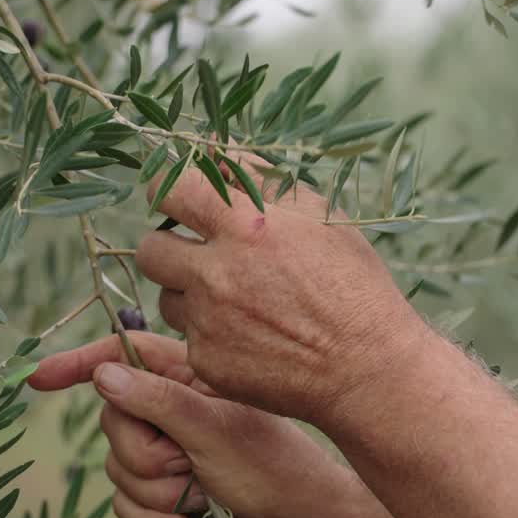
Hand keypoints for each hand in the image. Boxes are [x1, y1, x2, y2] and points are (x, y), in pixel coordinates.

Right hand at [29, 332, 440, 517]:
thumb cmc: (270, 461)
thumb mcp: (212, 426)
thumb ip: (156, 399)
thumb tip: (103, 375)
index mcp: (182, 373)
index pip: (118, 356)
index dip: (76, 365)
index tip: (39, 378)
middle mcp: (168, 405)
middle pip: (112, 423)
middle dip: (144, 456)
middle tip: (186, 463)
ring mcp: (166, 447)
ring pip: (117, 468)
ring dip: (155, 492)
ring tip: (198, 491)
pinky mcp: (165, 485)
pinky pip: (125, 502)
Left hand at [135, 154, 430, 422]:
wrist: (368, 369)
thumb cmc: (351, 284)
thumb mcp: (319, 217)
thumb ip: (261, 180)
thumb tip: (215, 148)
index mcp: (246, 226)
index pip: (169, 189)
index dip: (166, 189)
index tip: (175, 196)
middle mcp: (218, 273)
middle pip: (150, 247)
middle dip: (169, 246)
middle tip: (200, 253)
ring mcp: (208, 321)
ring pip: (166, 296)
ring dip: (190, 293)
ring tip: (238, 299)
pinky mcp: (206, 360)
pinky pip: (188, 336)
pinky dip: (211, 333)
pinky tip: (251, 335)